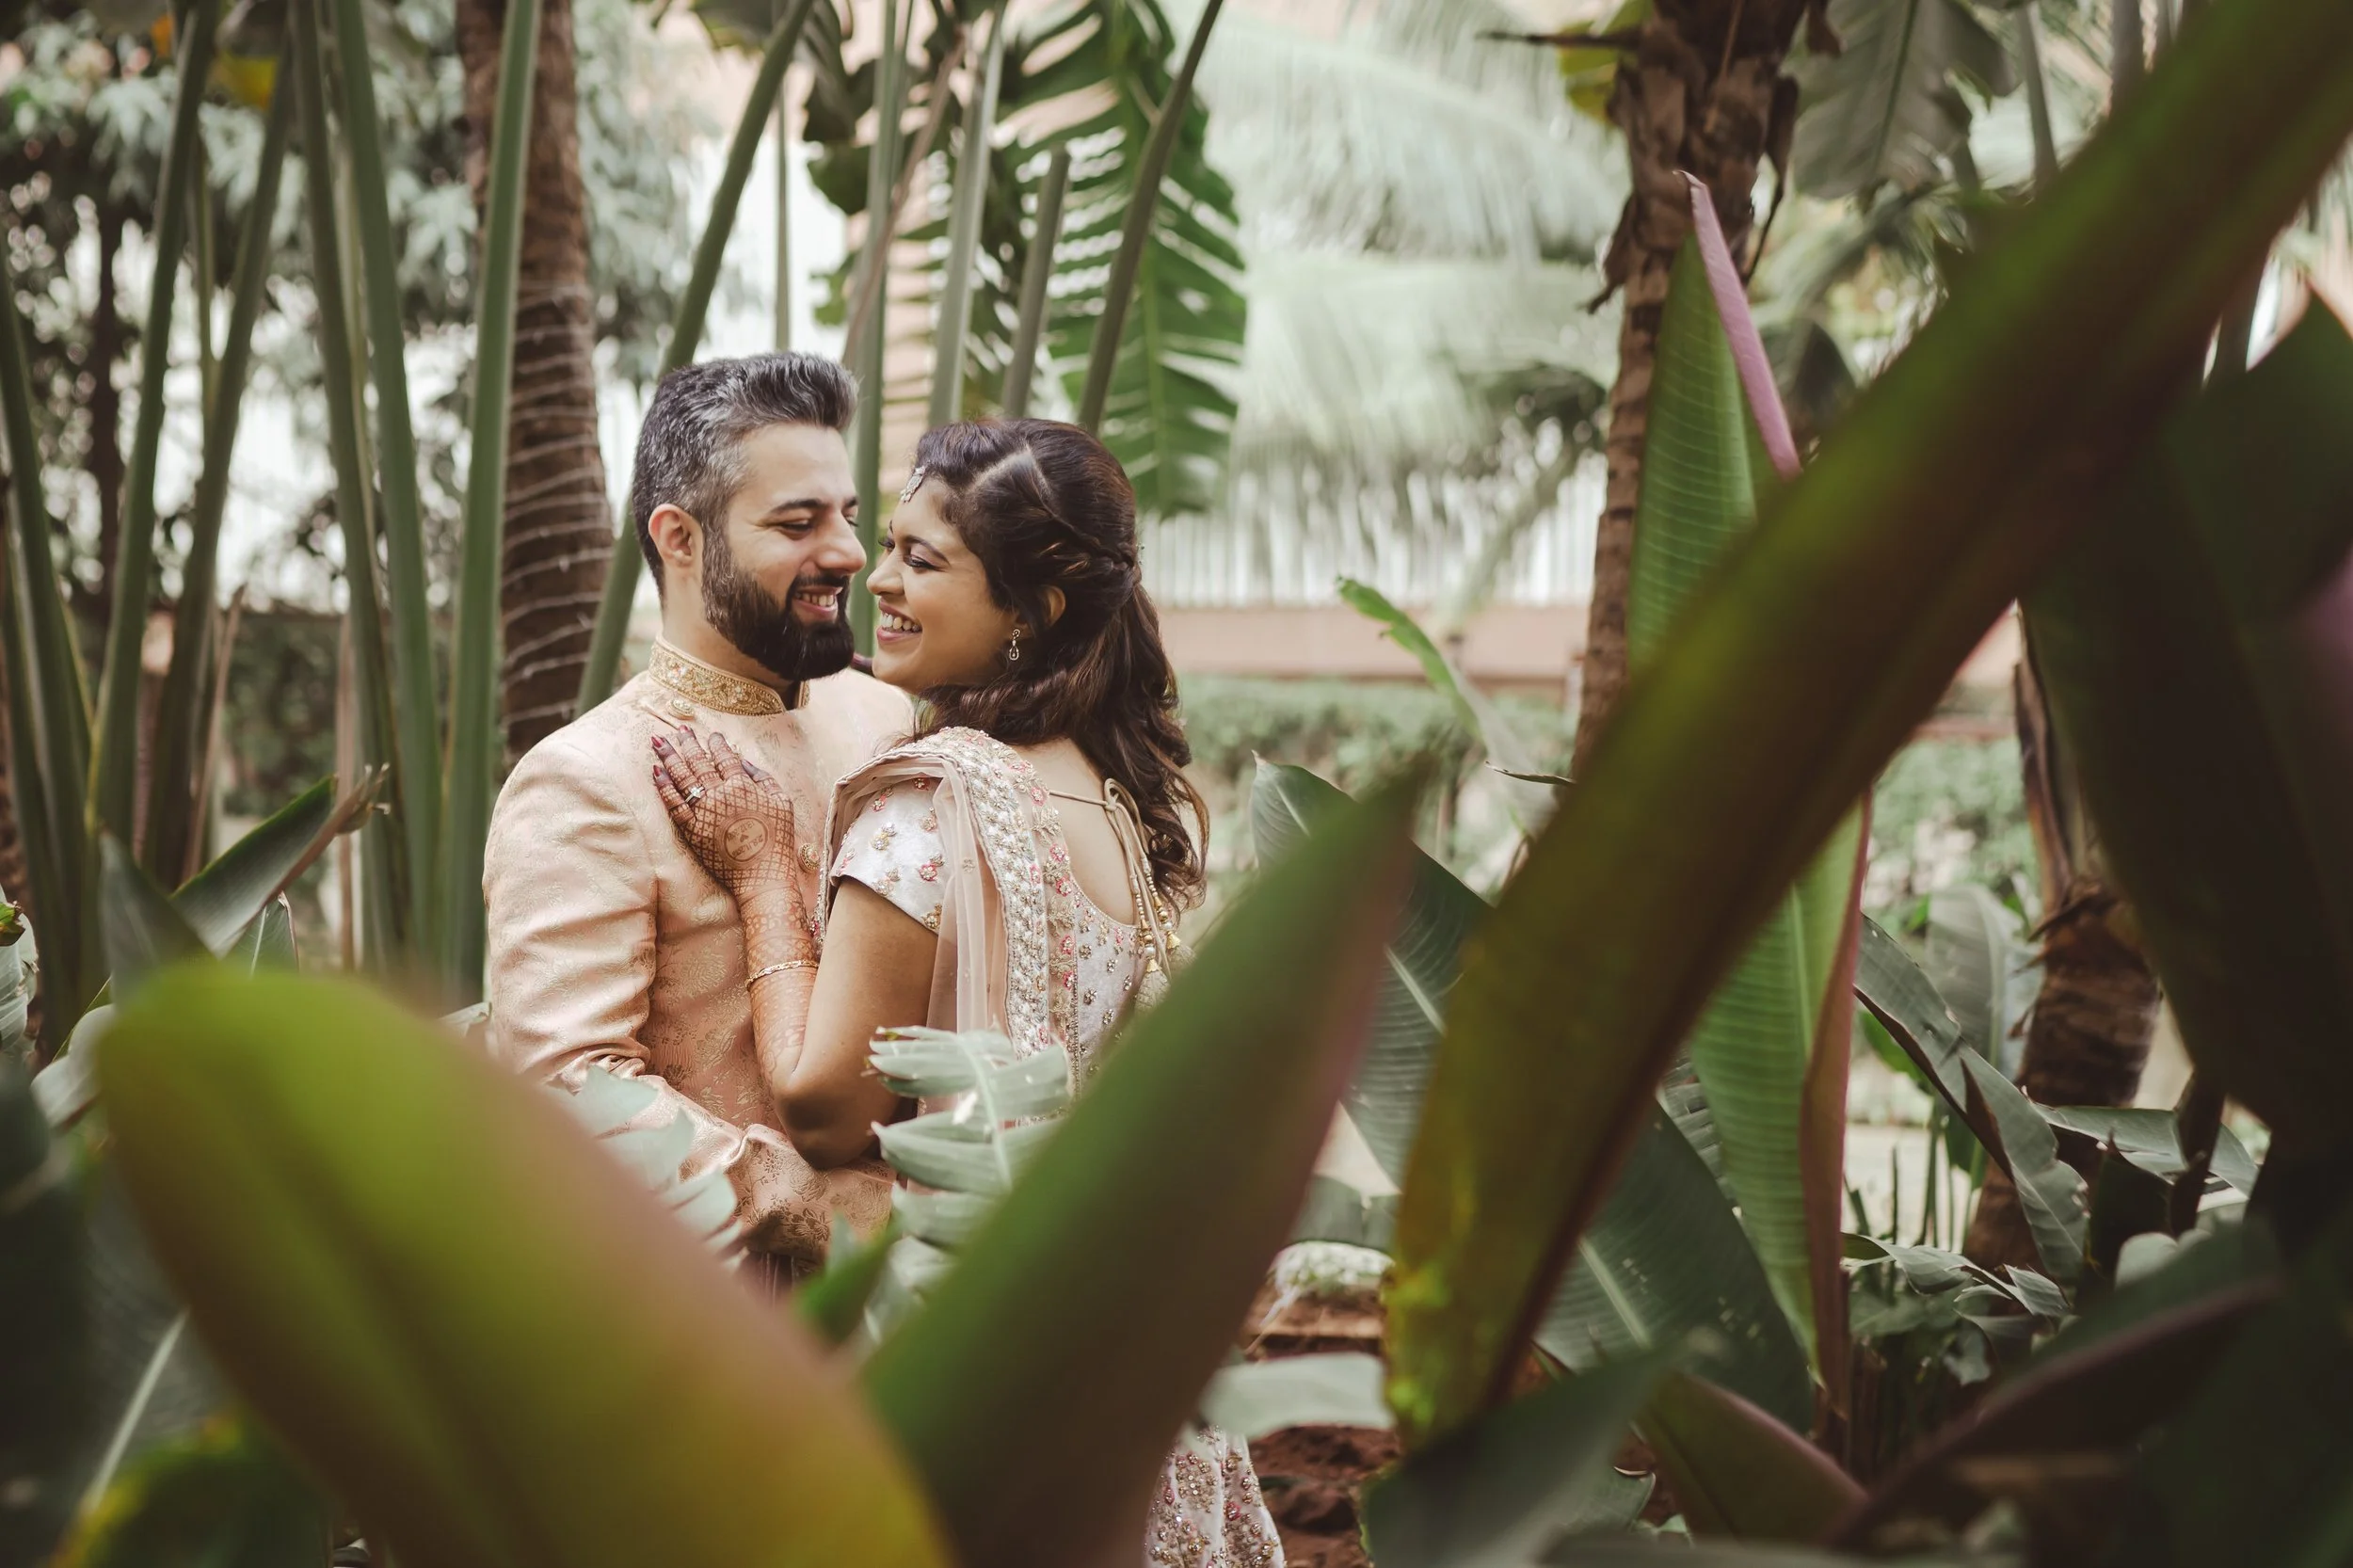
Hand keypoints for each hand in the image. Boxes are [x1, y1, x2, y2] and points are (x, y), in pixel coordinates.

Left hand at [652, 729, 804, 911]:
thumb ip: (763, 778)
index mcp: (743, 785)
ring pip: (681, 777)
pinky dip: (664, 787)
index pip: (725, 757)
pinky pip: (673, 804)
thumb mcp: (783, 803)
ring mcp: (703, 811)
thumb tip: (743, 761)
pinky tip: (656, 773)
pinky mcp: (691, 830)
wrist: (762, 875)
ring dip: (669, 757)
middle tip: (677, 731)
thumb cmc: (778, 841)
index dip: (716, 743)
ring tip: (658, 743)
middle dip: (687, 743)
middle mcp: (720, 793)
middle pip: (699, 762)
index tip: (711, 735)